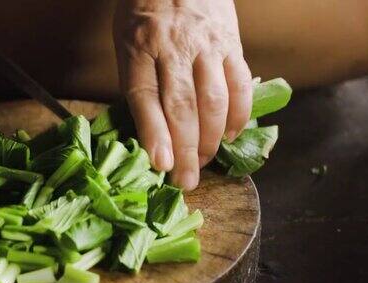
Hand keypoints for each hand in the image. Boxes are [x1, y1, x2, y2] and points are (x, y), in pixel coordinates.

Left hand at [113, 0, 251, 189]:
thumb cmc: (145, 12)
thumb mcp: (127, 42)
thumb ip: (138, 81)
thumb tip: (150, 132)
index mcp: (139, 48)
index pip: (146, 98)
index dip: (154, 134)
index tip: (161, 165)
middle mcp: (173, 48)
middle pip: (181, 106)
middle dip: (185, 150)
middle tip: (187, 181)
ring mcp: (206, 45)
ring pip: (213, 99)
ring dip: (211, 138)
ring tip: (206, 162)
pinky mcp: (230, 43)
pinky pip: (240, 83)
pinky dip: (239, 113)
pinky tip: (231, 134)